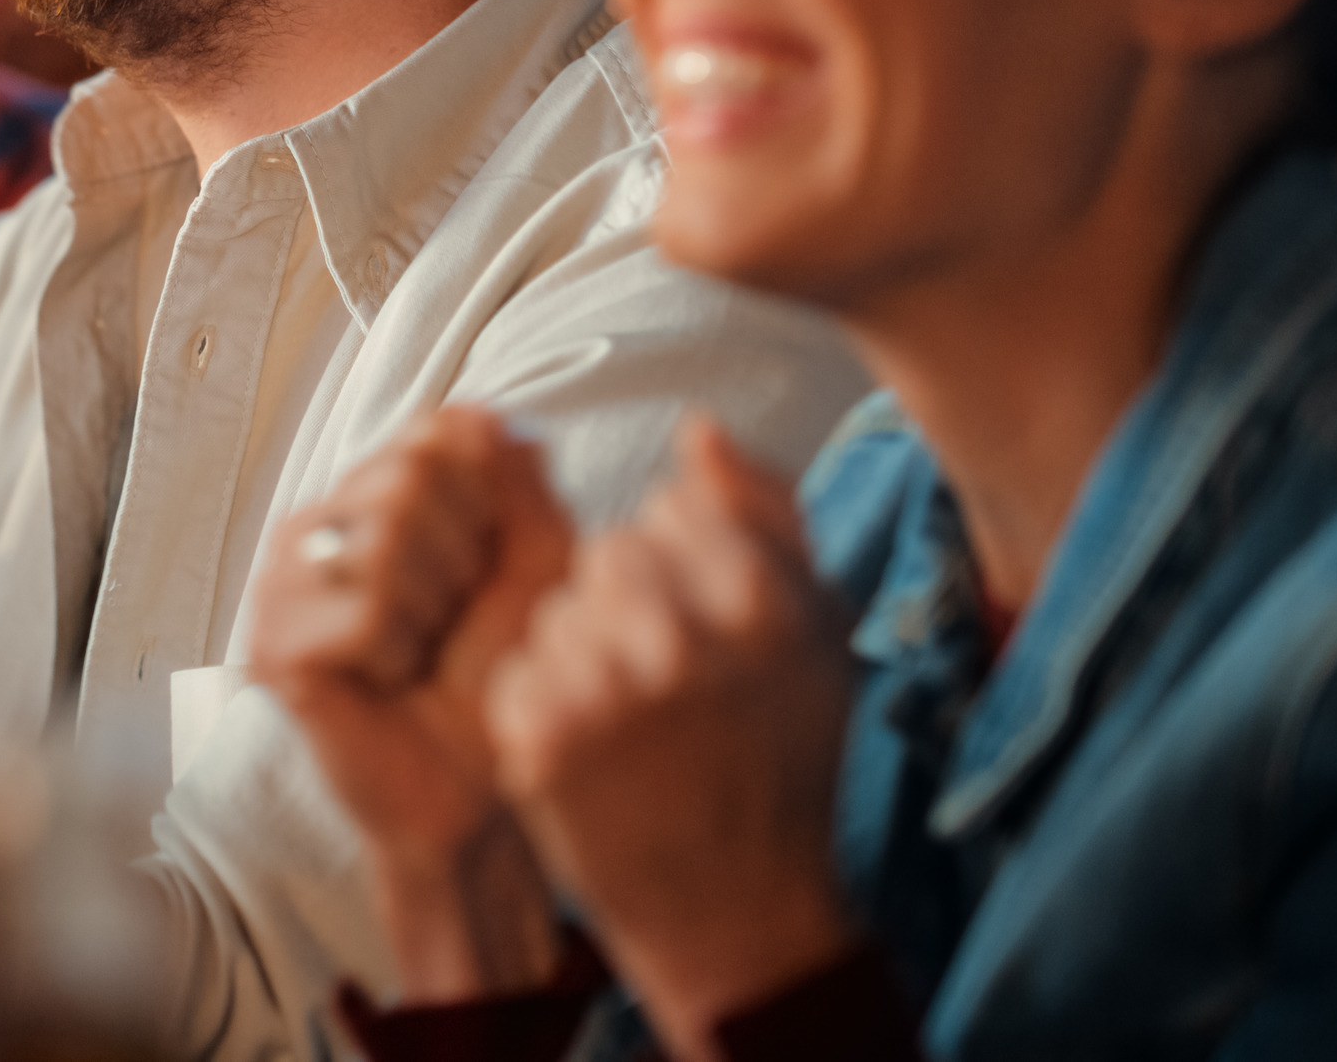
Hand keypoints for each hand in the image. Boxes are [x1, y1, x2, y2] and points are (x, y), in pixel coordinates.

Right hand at [247, 408, 572, 996]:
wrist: (476, 789)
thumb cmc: (502, 676)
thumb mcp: (538, 567)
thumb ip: (520, 486)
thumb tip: (486, 415)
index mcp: (369, 494)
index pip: (434, 432)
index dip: (487, 503)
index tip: (485, 569)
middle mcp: (314, 525)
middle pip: (407, 477)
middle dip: (461, 556)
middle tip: (448, 619)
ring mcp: (282, 583)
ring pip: (384, 541)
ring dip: (433, 609)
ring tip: (421, 650)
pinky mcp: (273, 645)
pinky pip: (363, 611)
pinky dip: (401, 651)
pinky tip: (390, 680)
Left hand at [484, 417, 858, 1053]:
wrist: (736, 909)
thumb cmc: (779, 758)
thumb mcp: (817, 634)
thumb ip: (765, 513)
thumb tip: (698, 429)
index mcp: (759, 598)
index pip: (670, 512)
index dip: (685, 569)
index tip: (708, 634)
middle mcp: (679, 635)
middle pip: (608, 552)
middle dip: (629, 603)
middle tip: (668, 685)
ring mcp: (603, 686)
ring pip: (559, 606)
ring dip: (584, 651)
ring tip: (634, 723)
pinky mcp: (537, 734)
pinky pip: (519, 665)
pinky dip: (544, 702)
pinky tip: (593, 752)